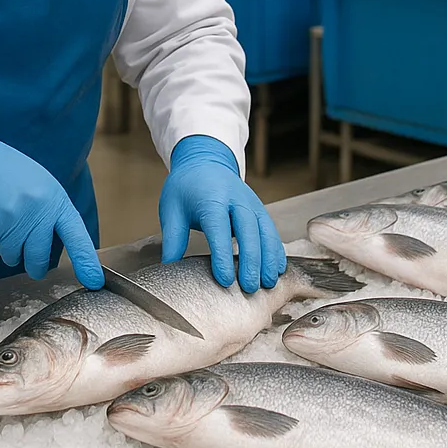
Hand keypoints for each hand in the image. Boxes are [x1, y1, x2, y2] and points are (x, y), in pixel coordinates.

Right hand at [0, 123, 103, 285]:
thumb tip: (54, 242)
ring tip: (2, 221)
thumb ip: (50, 212)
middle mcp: (37, 211)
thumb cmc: (7, 171)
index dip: (86, 260)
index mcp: (54, 199)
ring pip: (12, 256)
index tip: (93, 280)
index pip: (76, 235)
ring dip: (7, 247)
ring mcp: (13, 220)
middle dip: (34, 265)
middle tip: (33, 266)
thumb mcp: (40, 184)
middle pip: (39, 257)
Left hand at [159, 135, 286, 292]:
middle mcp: (235, 198)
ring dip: (268, 257)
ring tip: (268, 282)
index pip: (218, 228)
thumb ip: (173, 239)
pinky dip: (276, 249)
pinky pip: (271, 229)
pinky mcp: (259, 208)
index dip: (223, 255)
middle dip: (251, 259)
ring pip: (265, 230)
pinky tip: (278, 268)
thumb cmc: (187, 186)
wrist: (205, 160)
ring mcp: (250, 202)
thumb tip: (168, 268)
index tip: (225, 279)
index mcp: (210, 197)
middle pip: (248, 229)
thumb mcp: (172, 208)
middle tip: (250, 287)